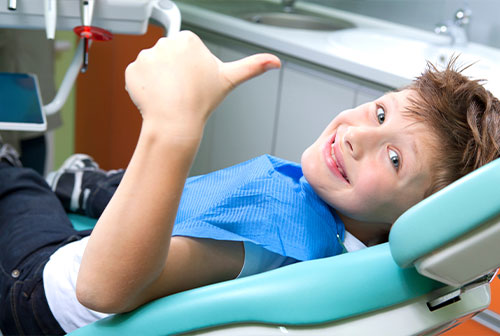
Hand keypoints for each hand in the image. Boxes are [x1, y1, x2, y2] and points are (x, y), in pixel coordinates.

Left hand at [125, 31, 280, 134]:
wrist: (176, 123)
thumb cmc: (201, 102)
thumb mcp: (230, 79)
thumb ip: (252, 66)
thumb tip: (276, 62)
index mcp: (188, 40)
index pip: (186, 50)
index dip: (191, 68)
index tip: (194, 81)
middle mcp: (165, 43)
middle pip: (169, 56)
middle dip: (174, 72)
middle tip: (182, 90)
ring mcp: (146, 56)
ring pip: (153, 67)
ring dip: (159, 79)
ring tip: (169, 95)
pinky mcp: (131, 70)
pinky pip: (137, 76)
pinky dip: (144, 87)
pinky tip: (155, 97)